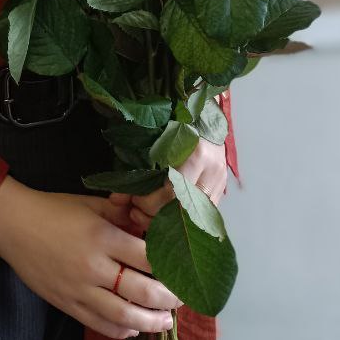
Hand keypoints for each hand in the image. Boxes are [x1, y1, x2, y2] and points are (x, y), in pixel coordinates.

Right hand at [0, 178, 180, 339]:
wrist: (12, 224)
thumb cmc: (53, 209)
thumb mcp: (90, 204)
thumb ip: (120, 216)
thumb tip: (147, 226)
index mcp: (103, 236)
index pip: (148, 258)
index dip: (169, 267)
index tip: (182, 269)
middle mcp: (94, 266)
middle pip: (142, 291)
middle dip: (168, 299)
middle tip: (181, 299)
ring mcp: (79, 289)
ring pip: (123, 316)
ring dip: (149, 322)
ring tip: (165, 322)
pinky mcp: (67, 304)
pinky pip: (98, 324)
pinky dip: (120, 330)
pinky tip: (133, 327)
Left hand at [108, 135, 227, 234]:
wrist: (208, 117)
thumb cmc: (180, 123)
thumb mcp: (162, 137)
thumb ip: (142, 166)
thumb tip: (118, 197)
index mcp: (197, 155)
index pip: (173, 192)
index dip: (150, 202)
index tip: (135, 199)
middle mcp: (212, 172)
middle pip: (182, 209)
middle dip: (155, 215)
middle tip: (137, 210)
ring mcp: (219, 184)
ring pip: (192, 218)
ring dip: (167, 222)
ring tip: (146, 217)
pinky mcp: (221, 191)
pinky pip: (199, 215)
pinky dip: (180, 219)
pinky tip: (164, 217)